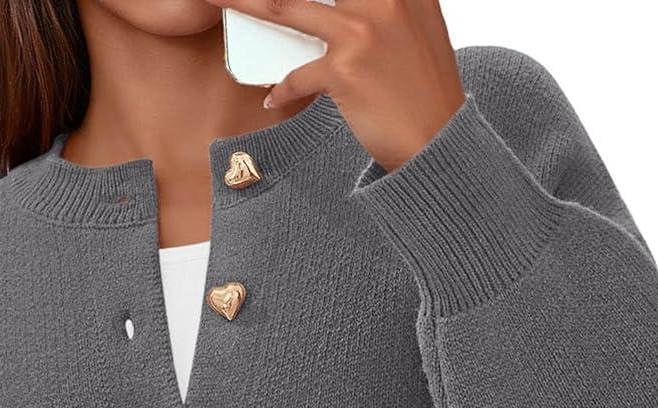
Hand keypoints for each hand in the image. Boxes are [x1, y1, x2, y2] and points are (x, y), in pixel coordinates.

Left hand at [207, 0, 465, 170]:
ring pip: (286, 8)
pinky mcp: (346, 70)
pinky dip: (282, 88)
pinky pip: (297, 75)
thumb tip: (344, 4)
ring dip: (245, 3)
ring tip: (218, 0)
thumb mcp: (419, 28)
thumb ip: (388, 5)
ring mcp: (363, 32)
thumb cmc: (424, 92)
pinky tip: (273, 96)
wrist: (439, 142)